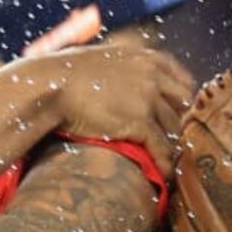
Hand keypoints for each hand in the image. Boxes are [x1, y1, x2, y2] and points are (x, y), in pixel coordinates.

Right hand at [36, 43, 195, 174]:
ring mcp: (147, 98)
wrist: (48, 86)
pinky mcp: (139, 122)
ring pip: (173, 126)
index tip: (175, 110)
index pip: (181, 78)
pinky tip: (165, 174)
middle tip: (168, 135)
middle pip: (182, 103)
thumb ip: (116, 63)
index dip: (179, 98)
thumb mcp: (97, 56)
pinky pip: (161, 147)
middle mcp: (152, 75)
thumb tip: (112, 70)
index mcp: (144, 57)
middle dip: (177, 119)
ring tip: (166, 158)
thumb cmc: (61, 72)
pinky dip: (165, 162)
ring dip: (170, 143)